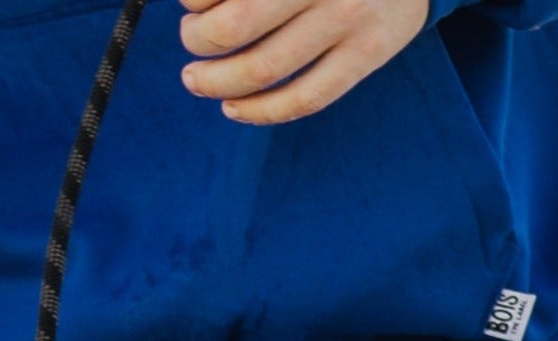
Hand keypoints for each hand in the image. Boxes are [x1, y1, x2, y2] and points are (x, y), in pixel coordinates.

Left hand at [179, 0, 432, 123]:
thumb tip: (197, 3)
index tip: (191, 4)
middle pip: (235, 25)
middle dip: (198, 40)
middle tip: (190, 41)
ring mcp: (348, 20)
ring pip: (264, 68)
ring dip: (218, 82)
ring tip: (197, 79)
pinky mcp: (366, 55)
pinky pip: (306, 98)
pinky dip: (261, 111)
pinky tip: (233, 108)